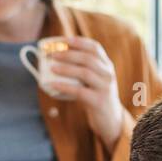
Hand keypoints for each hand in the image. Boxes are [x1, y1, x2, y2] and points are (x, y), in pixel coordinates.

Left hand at [46, 36, 124, 150]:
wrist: (110, 120)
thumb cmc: (96, 97)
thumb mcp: (93, 81)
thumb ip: (81, 70)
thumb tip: (54, 61)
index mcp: (107, 66)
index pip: (95, 48)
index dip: (79, 42)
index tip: (63, 40)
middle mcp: (108, 74)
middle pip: (88, 58)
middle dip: (68, 54)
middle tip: (52, 54)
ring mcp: (105, 88)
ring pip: (85, 73)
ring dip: (66, 68)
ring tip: (51, 67)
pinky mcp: (99, 101)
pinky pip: (80, 91)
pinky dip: (64, 87)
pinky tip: (52, 85)